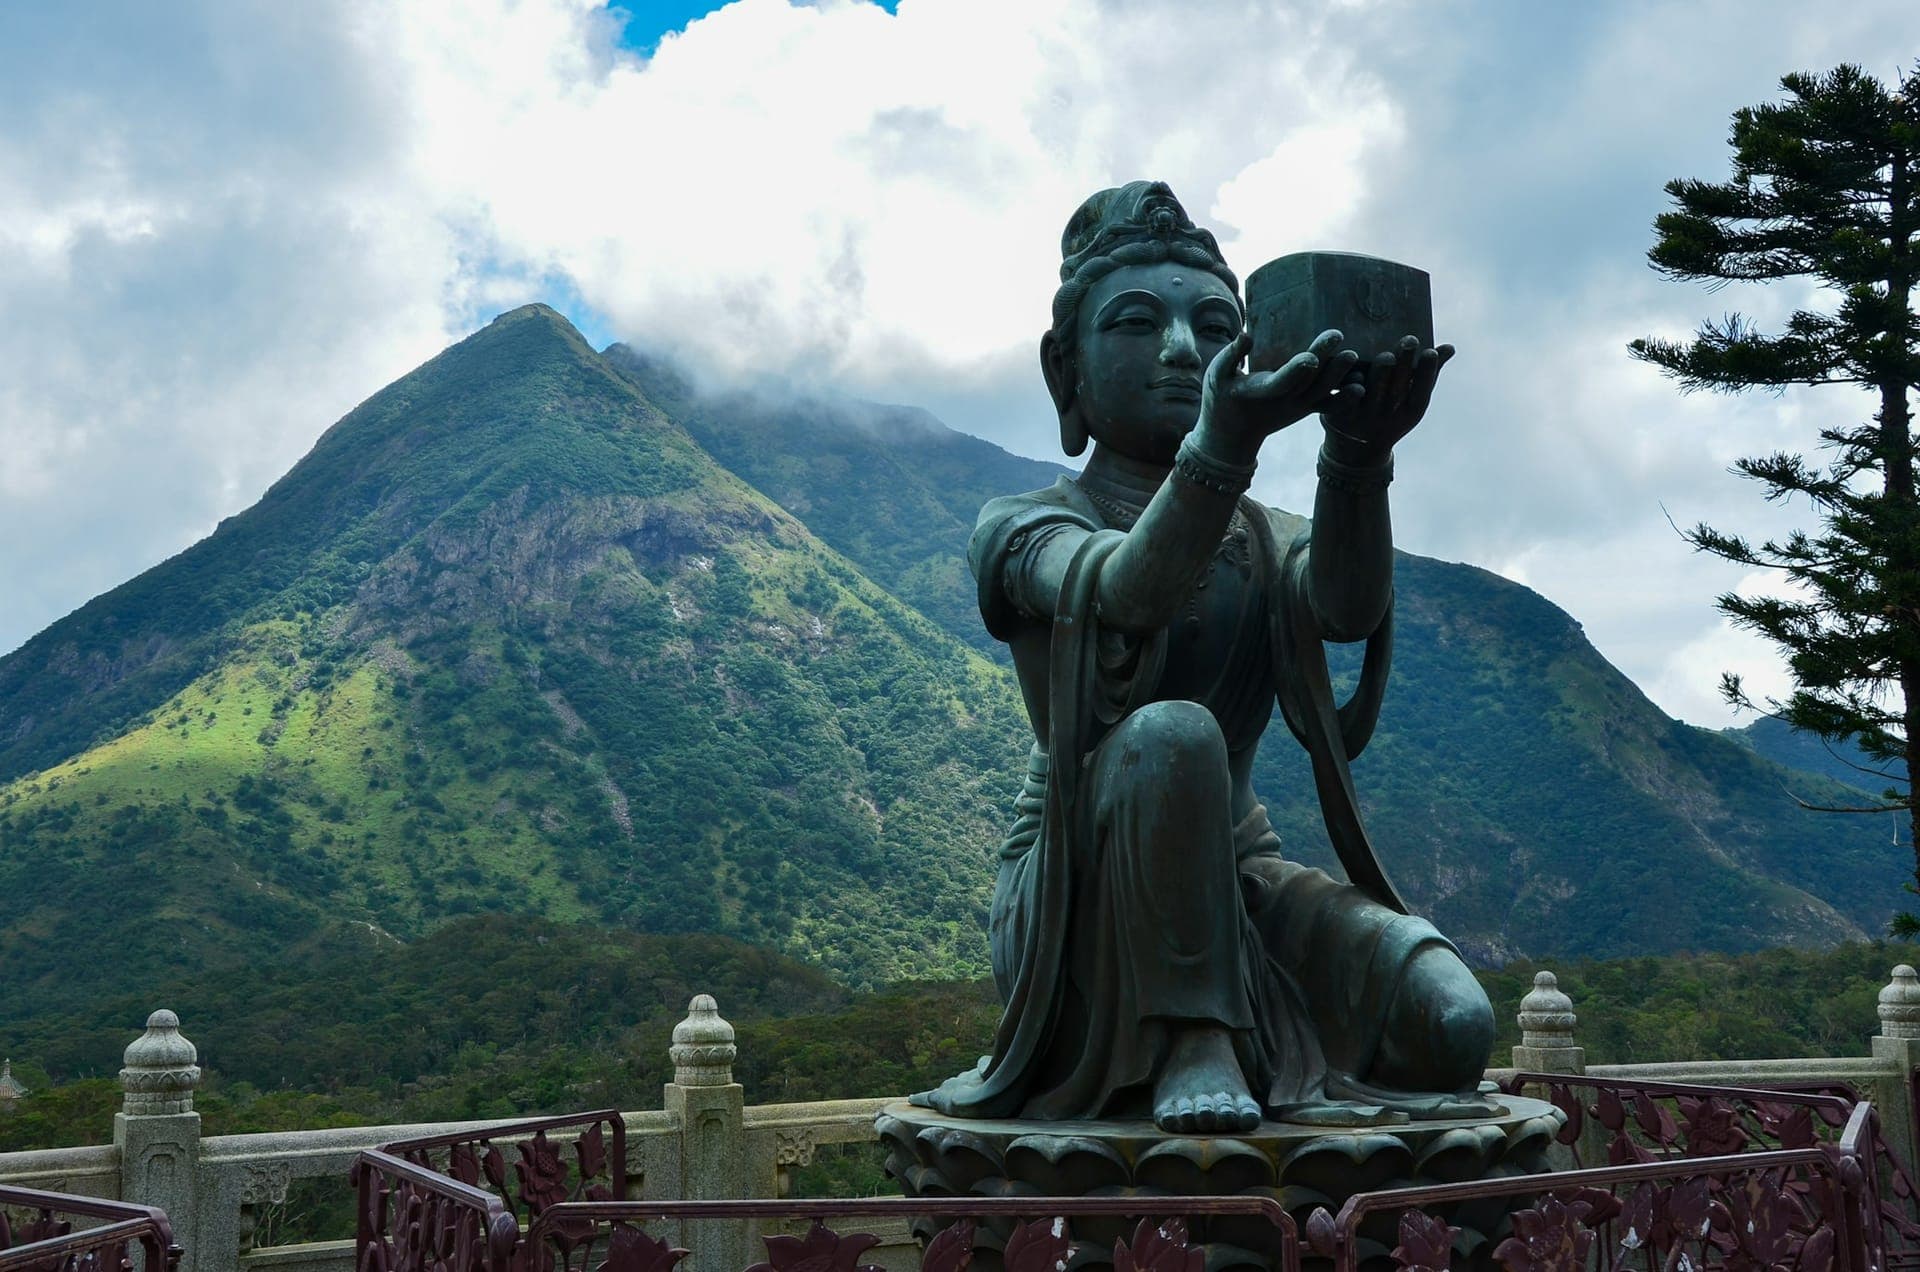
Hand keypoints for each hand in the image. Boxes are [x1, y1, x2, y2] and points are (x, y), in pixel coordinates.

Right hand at [1195, 328, 1359, 462]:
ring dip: (1341, 377)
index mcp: (1261, 392)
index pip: (1283, 381)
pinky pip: (1330, 405)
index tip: (1311, 356)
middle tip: (1339, 336)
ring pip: (1324, 393)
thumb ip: (1232, 355)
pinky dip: (1346, 398)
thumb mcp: (1217, 375)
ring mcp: (1298, 407)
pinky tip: (1362, 384)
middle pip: (1309, 382)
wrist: (1232, 435)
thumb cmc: (1221, 398)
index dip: (1297, 370)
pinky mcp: (1307, 408)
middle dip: (1325, 362)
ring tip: (1355, 357)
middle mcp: (1284, 402)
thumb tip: (1247, 334)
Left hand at [1318, 335, 1453, 457]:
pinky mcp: (1339, 415)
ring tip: (1387, 355)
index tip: (1431, 350)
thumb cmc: (1390, 411)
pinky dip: (1351, 385)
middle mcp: (1388, 416)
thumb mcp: (1411, 399)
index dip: (1426, 372)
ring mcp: (1363, 417)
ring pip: (1373, 393)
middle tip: (1410, 341)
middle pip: (1397, 389)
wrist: (1356, 449)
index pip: (1421, 392)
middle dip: (1404, 364)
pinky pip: (1345, 399)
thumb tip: (1449, 347)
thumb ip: (1427, 373)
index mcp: (1408, 412)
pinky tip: (1354, 368)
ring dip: (1380, 374)